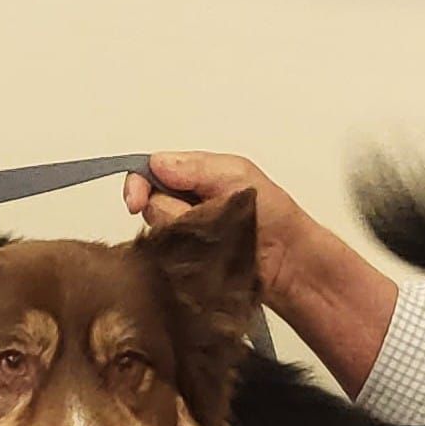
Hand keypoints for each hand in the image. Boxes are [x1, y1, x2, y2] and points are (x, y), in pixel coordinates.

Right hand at [124, 151, 397, 397]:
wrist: (288, 262)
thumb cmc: (272, 216)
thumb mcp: (236, 176)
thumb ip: (194, 167)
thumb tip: (155, 164)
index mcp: (192, 176)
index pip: (147, 172)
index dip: (138, 185)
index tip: (136, 202)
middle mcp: (180, 203)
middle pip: (148, 203)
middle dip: (168, 210)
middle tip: (204, 216)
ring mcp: (180, 234)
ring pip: (155, 231)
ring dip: (180, 234)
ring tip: (213, 237)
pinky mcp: (182, 260)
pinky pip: (164, 256)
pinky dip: (180, 255)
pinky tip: (203, 255)